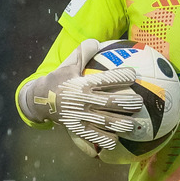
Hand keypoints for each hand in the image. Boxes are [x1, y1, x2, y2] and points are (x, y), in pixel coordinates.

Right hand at [17, 39, 141, 151]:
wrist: (39, 101)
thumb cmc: (58, 81)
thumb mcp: (68, 65)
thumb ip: (82, 54)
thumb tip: (96, 41)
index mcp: (83, 84)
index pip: (106, 79)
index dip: (121, 76)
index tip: (134, 74)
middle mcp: (84, 101)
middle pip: (111, 103)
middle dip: (128, 103)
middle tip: (140, 103)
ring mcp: (81, 116)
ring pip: (106, 122)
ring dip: (122, 124)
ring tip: (133, 124)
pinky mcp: (78, 129)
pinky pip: (95, 137)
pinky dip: (106, 140)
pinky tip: (116, 139)